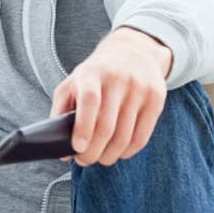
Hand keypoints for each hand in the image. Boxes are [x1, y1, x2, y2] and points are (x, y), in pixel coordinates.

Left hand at [49, 27, 172, 166]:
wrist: (133, 52)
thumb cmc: (96, 75)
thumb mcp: (72, 83)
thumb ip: (60, 111)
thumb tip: (56, 145)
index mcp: (91, 73)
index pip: (89, 101)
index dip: (83, 128)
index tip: (77, 148)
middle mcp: (117, 79)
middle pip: (106, 126)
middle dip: (93, 151)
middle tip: (84, 160)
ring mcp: (139, 88)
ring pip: (125, 136)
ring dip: (110, 155)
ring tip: (100, 159)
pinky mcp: (156, 98)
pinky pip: (142, 136)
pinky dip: (128, 152)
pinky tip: (119, 154)